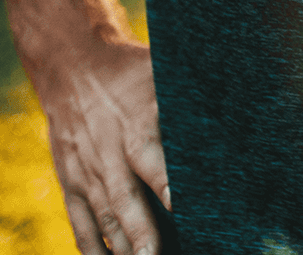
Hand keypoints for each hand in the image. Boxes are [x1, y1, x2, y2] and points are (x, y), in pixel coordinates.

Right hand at [33, 40, 170, 254]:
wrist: (72, 66)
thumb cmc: (129, 71)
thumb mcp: (158, 70)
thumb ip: (188, 94)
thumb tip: (232, 108)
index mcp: (133, 121)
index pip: (147, 154)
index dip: (162, 180)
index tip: (177, 202)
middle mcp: (106, 150)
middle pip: (123, 197)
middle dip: (140, 232)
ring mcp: (84, 170)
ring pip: (103, 216)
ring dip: (121, 247)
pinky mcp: (69, 183)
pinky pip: (80, 223)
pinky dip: (92, 249)